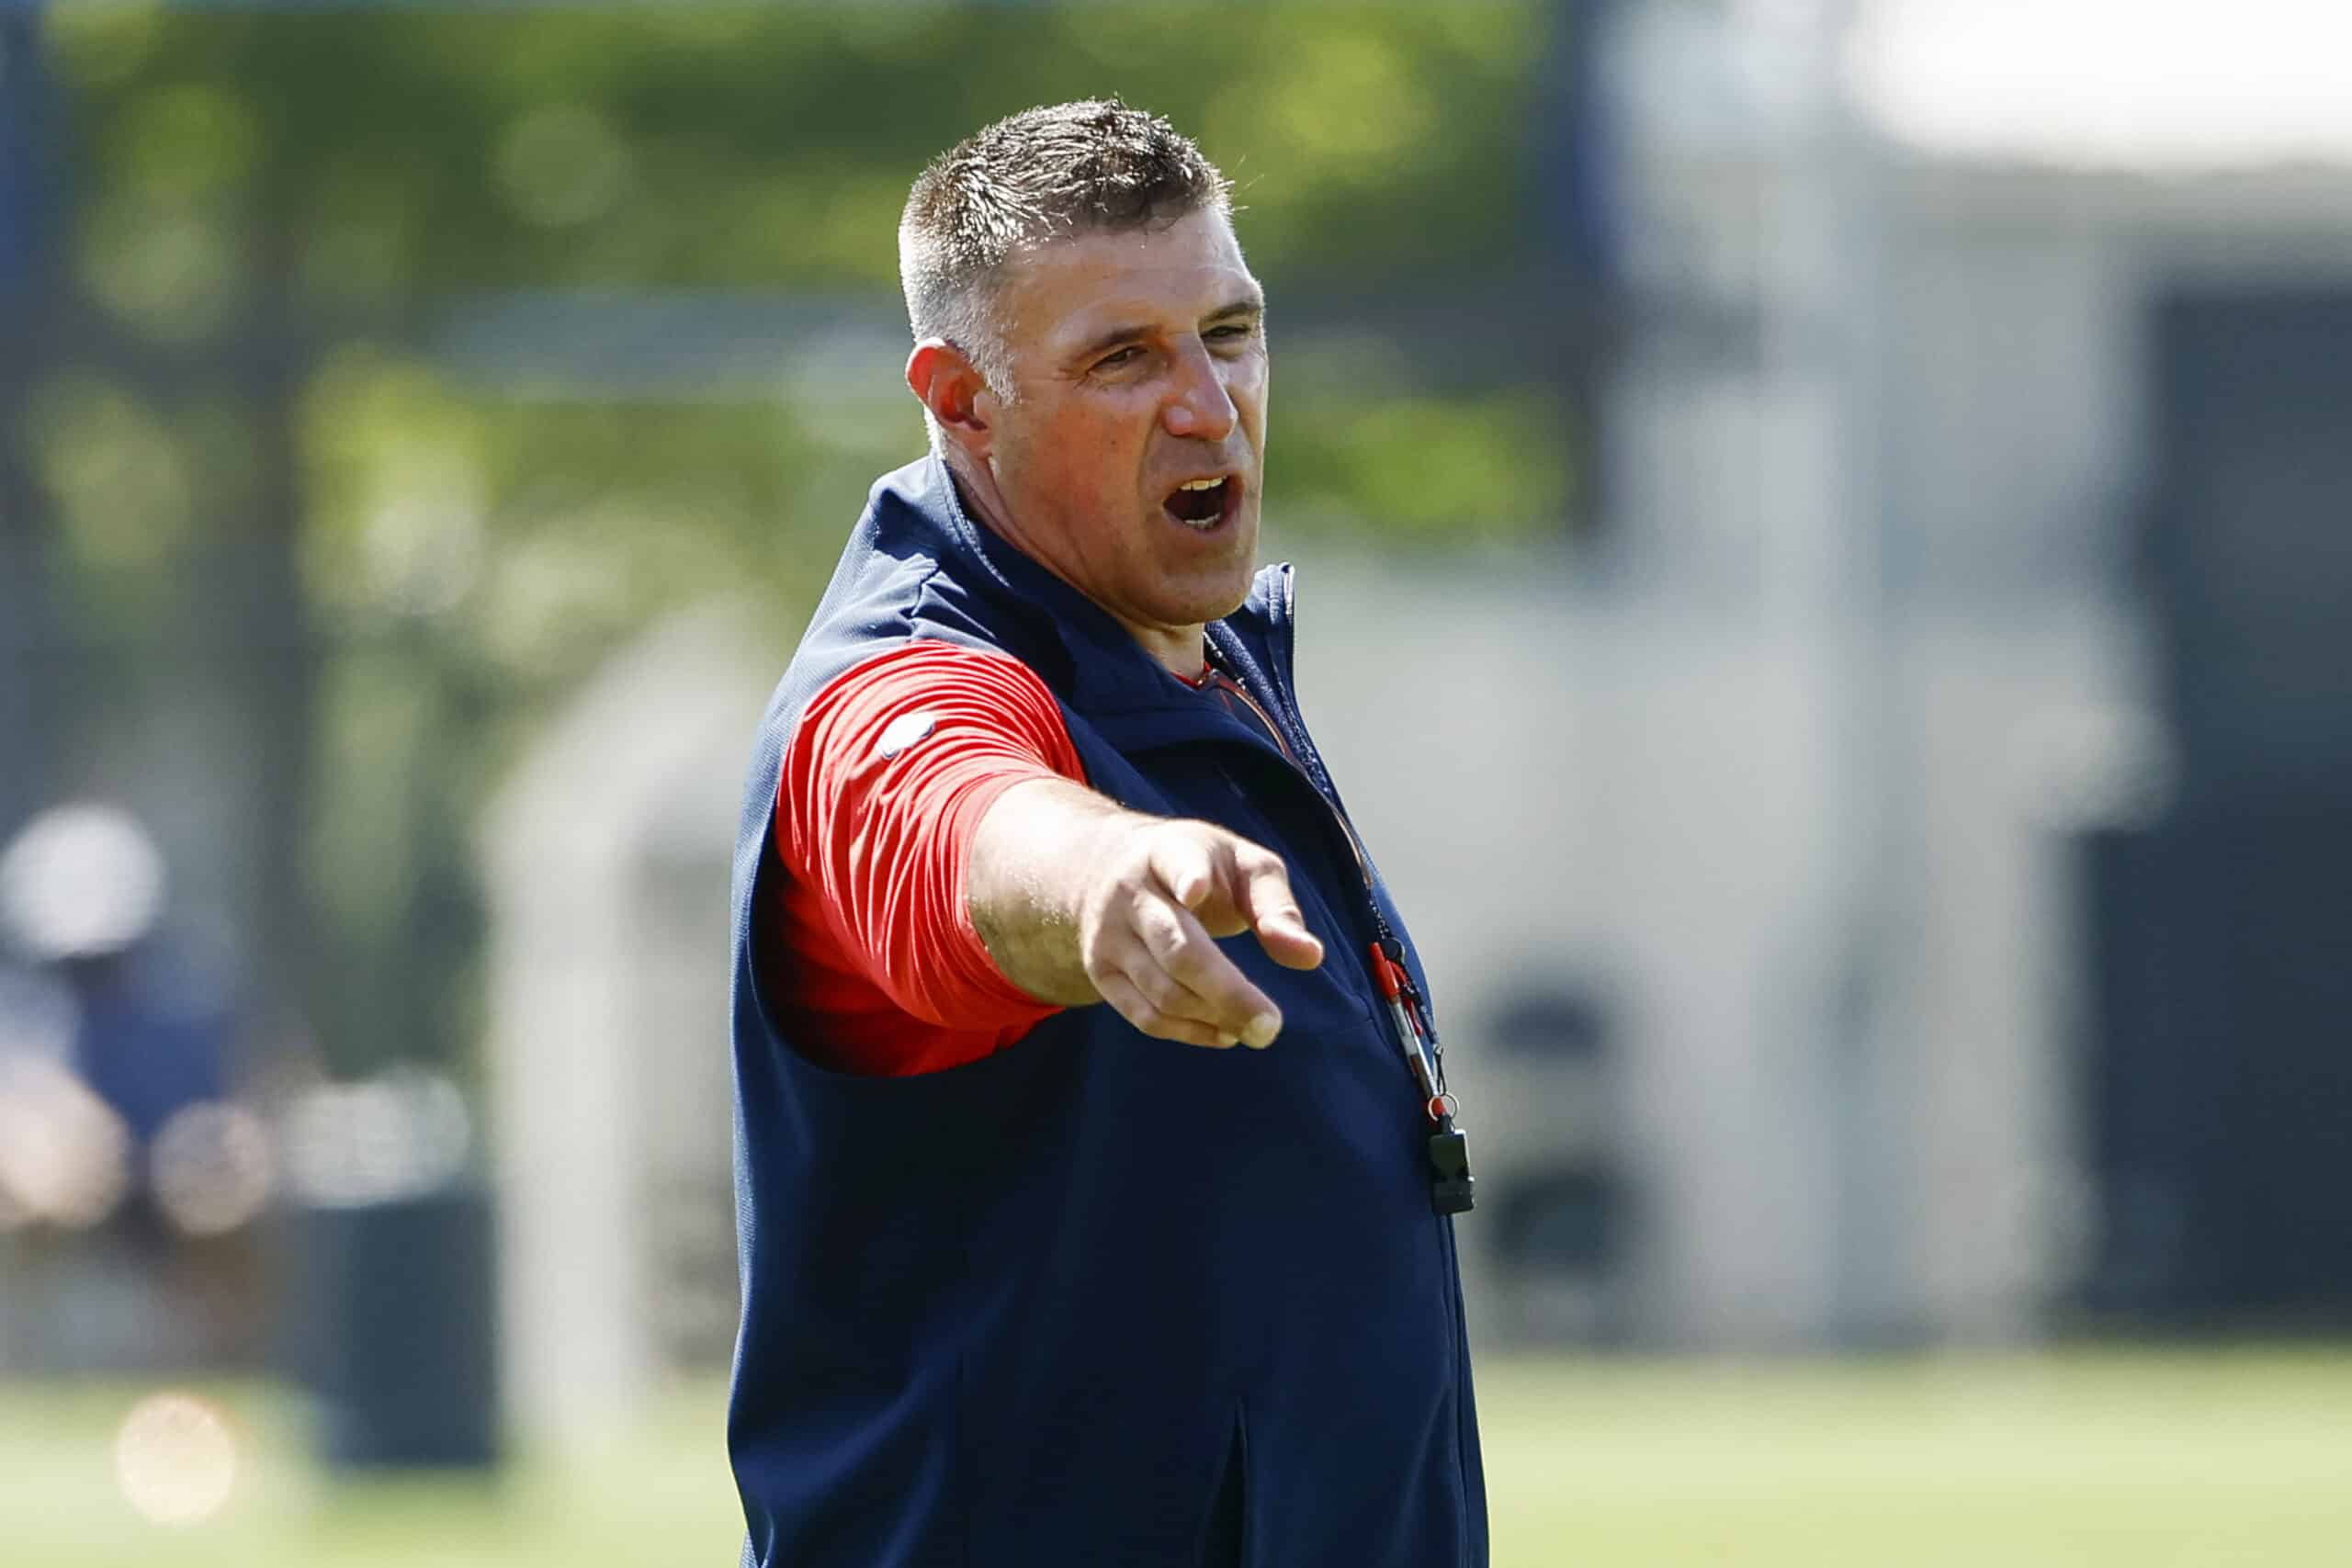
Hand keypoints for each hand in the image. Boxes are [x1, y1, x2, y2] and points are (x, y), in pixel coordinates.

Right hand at [1075, 817, 1324, 1048]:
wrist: (1103, 867)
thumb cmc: (1197, 867)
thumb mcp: (1239, 865)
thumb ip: (1275, 905)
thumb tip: (1311, 957)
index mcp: (1169, 852)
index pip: (1176, 862)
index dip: (1187, 876)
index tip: (1195, 890)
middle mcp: (1130, 893)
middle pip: (1178, 950)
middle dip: (1228, 993)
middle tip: (1272, 1026)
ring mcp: (1108, 935)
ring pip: (1162, 991)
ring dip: (1214, 1017)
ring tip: (1257, 1027)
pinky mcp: (1101, 972)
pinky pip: (1144, 1015)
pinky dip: (1188, 1033)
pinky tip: (1224, 1033)